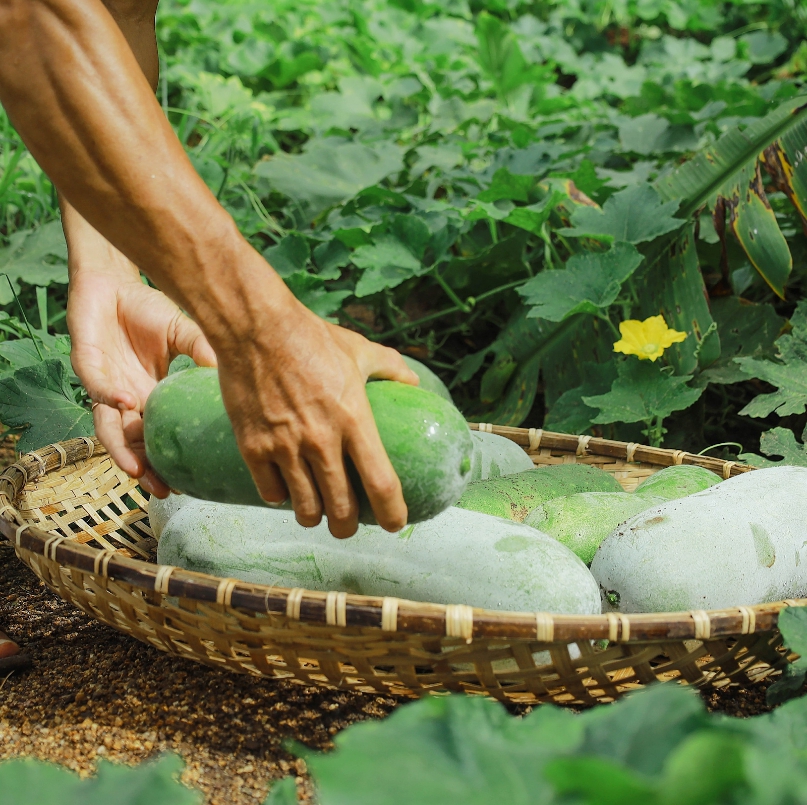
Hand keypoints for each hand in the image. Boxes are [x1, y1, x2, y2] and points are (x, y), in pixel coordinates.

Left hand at [67, 259, 216, 496]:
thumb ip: (206, 354)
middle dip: (146, 469)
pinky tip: (130, 403)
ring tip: (137, 470)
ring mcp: (105, 385)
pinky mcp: (86, 365)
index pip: (159, 435)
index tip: (189, 481)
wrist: (113, 279)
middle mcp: (128, 397)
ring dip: (121, 450)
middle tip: (164, 490)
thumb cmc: (147, 308)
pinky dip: (111, 398)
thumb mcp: (186, 333)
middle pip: (134, 443)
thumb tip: (238, 379)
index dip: (169, 459)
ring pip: (108, 428)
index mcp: (152, 395)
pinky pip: (97, 388)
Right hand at [212, 276, 418, 537]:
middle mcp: (322, 440)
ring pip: (305, 508)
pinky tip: (285, 490)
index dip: (392, 513)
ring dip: (313, 517)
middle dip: (347, 527)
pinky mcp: (254, 447)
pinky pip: (271, 492)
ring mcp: (285, 446)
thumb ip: (391, 367)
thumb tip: (414, 381)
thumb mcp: (359, 350)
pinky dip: (280, 497)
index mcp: (355, 420)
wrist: (256, 327)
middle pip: (341, 508)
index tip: (394, 523)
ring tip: (315, 512)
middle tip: (347, 525)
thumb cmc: (312, 337)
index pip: (381, 484)